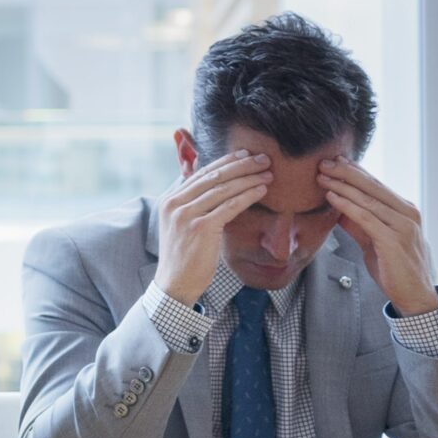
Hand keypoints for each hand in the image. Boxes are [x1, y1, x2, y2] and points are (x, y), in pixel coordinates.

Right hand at [151, 151, 273, 306]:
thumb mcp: (181, 225)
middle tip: (263, 159)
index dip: (225, 162)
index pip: (201, 173)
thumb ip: (192, 205)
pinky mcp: (201, 228)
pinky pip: (229, 206)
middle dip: (241, 165)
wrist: (175, 283)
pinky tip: (261, 190)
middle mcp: (175, 204)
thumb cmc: (183, 256)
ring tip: (268, 174)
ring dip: (249, 178)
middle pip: (213, 177)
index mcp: (170, 200)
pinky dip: (247, 196)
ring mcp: (186, 215)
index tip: (244, 155)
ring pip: (223, 189)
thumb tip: (212, 186)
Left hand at [319, 158, 437, 315]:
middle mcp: (407, 214)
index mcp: (405, 211)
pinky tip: (331, 197)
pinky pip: (366, 218)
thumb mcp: (374, 241)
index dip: (355, 172)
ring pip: (368, 200)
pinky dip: (347, 205)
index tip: (335, 161)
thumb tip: (340, 210)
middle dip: (345, 172)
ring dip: (342, 186)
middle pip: (372, 187)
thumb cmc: (395, 268)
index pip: (377, 185)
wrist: (414, 295)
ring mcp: (402, 226)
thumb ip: (360, 225)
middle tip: (323, 162)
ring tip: (322, 177)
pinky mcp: (393, 240)